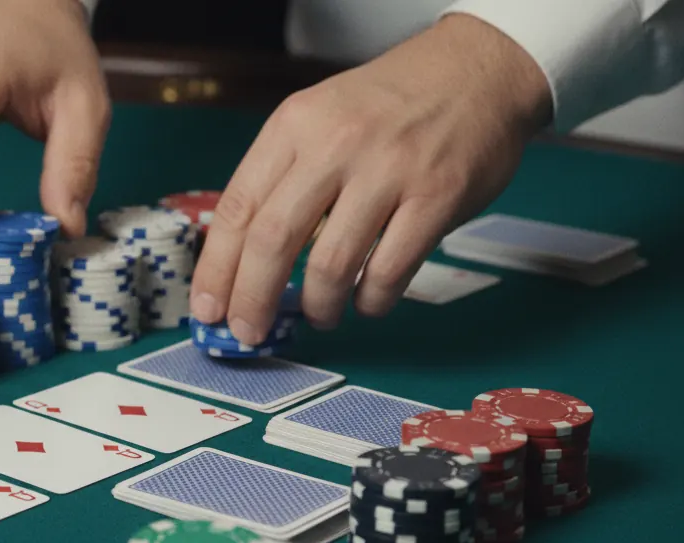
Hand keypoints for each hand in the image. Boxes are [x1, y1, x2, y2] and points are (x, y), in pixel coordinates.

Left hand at [190, 14, 552, 344]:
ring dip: (318, 306)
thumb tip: (241, 261)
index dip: (216, 269)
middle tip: (248, 331)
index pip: (237, 208)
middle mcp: (336, 144)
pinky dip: (371, 300)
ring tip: (320, 315)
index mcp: (294, 125)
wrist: (476, 69)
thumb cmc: (386, 107)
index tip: (207, 308)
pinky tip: (366, 301)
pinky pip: (389, 271)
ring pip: (330, 265)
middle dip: (253, 299)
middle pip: (272, 240)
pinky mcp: (437, 196)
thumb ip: (282, 178)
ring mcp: (388, 170)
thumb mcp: (318, 119)